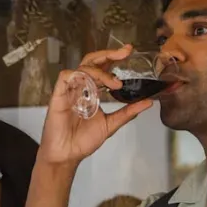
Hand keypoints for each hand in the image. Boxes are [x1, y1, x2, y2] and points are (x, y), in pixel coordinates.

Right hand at [36, 49, 153, 166]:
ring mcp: (69, 90)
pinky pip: (66, 77)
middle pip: (92, 61)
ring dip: (100, 72)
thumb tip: (148, 102)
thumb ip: (128, 112)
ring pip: (82, 67)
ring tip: (115, 84)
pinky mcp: (58, 95)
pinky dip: (79, 76)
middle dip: (108, 54)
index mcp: (92, 91)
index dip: (114, 58)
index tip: (129, 52)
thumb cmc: (83, 141)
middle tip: (124, 53)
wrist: (67, 155)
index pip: (103, 68)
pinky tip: (91, 86)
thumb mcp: (111, 124)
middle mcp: (81, 87)